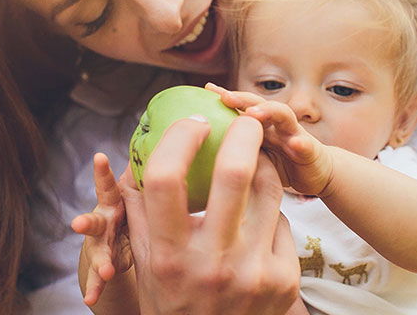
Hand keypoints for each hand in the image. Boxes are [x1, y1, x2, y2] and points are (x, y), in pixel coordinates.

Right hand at [71, 153, 131, 306]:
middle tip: (78, 225)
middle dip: (86, 222)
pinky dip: (95, 287)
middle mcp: (102, 220)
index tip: (99, 158)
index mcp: (113, 200)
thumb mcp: (133, 191)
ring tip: (106, 271)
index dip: (102, 172)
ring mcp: (99, 244)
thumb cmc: (127, 208)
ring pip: (97, 252)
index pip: (108, 185)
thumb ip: (139, 172)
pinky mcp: (101, 264)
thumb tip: (165, 135)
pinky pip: (98, 278)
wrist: (112, 240)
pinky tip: (90, 299)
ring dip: (100, 261)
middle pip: (94, 221)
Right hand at [120, 115, 299, 314]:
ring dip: (263, 165)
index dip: (180, 138)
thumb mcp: (147, 262)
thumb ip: (138, 210)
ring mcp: (253, 272)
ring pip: (268, 190)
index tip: (193, 121)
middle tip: (246, 119)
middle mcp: (211, 263)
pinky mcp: (284, 280)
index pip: (166, 178)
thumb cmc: (173, 300)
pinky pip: (281, 222)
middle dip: (244, 132)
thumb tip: (132, 155)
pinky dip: (269, 212)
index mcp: (168, 255)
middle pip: (233, 172)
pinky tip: (258, 218)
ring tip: (256, 156)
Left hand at [207, 83, 333, 195]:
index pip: (242, 106)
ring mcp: (295, 134)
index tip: (208, 89)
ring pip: (284, 116)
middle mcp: (277, 124)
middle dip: (243, 98)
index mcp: (261, 125)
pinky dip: (301, 143)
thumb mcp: (254, 157)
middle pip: (260, 104)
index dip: (227, 97)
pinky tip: (296, 143)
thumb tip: (202, 150)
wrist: (316, 173)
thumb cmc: (281, 164)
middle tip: (225, 97)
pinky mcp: (311, 151)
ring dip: (269, 112)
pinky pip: (307, 146)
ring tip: (254, 113)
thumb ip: (235, 149)